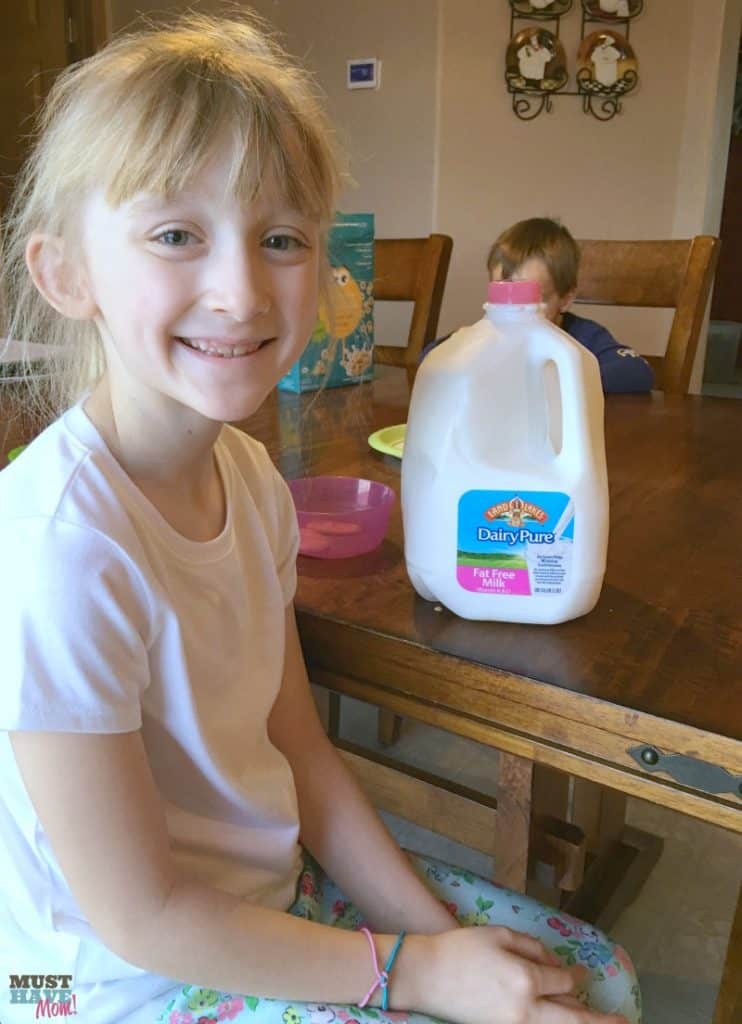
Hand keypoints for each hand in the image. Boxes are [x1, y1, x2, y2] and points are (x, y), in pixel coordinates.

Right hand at [419, 926, 628, 1023]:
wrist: (427, 976)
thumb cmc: (462, 949)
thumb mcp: (499, 935)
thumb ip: (532, 947)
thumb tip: (554, 963)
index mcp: (526, 979)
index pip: (563, 980)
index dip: (576, 976)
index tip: (584, 974)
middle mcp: (526, 1009)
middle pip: (573, 1019)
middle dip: (601, 1023)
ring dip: (578, 1023)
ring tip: (600, 1023)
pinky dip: (553, 1023)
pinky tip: (562, 1019)